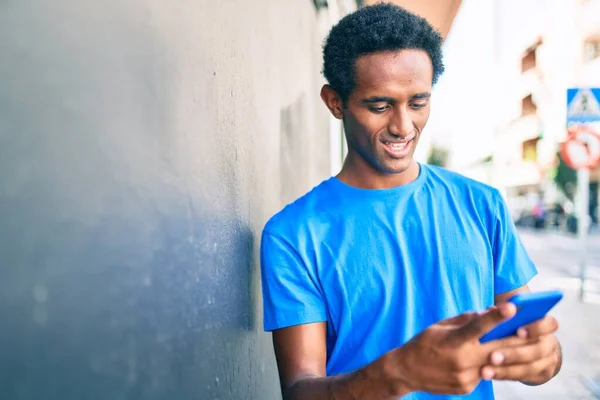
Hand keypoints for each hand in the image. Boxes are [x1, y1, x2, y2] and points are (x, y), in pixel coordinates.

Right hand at [379, 303, 517, 395]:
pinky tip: (485, 359)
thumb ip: (466, 319)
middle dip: (517, 338)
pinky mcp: (467, 387)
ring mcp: (465, 377)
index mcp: (453, 341)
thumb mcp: (441, 325)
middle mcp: (461, 360)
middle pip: (497, 348)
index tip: (512, 307)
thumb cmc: (424, 343)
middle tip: (533, 329)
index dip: (496, 317)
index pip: (478, 326)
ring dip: (505, 353)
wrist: (406, 371)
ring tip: (517, 343)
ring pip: (494, 363)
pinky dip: (487, 365)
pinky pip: (484, 374)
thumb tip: (489, 312)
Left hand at [480, 315, 560, 384]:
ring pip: (530, 367)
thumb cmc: (512, 324)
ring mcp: (547, 360)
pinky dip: (504, 375)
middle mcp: (549, 342)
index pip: (550, 324)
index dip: (536, 328)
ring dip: (506, 369)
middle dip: (514, 354)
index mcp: (545, 323)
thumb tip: (489, 310)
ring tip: (485, 371)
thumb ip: (502, 312)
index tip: (518, 331)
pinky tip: (489, 374)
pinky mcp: (540, 374)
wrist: (525, 346)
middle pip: (538, 350)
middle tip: (492, 356)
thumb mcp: (509, 316)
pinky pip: (523, 377)